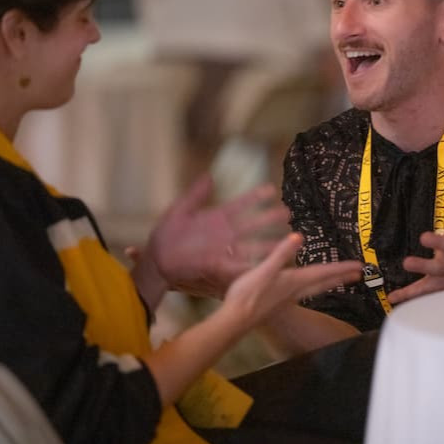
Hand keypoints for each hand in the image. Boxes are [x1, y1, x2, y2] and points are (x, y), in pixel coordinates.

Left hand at [147, 175, 289, 297]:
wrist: (155, 262)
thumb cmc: (165, 236)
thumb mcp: (180, 211)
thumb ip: (195, 195)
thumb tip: (209, 176)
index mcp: (218, 218)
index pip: (241, 204)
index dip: (256, 197)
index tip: (271, 190)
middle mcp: (225, 235)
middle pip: (253, 225)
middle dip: (269, 219)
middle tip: (288, 213)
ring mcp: (224, 251)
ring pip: (252, 246)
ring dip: (269, 244)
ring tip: (287, 241)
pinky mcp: (219, 267)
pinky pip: (240, 266)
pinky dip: (254, 266)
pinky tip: (267, 265)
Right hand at [222, 233, 361, 329]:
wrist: (235, 319)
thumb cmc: (249, 294)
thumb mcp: (265, 270)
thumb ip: (281, 253)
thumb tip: (298, 236)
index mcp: (295, 281)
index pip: (324, 273)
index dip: (342, 268)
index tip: (360, 266)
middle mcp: (296, 291)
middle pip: (325, 283)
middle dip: (342, 277)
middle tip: (359, 274)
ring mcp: (288, 299)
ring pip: (316, 289)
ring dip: (330, 283)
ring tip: (341, 280)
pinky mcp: (280, 303)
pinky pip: (305, 293)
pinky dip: (313, 288)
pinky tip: (307, 288)